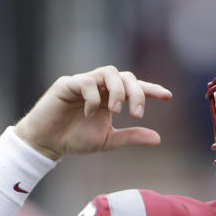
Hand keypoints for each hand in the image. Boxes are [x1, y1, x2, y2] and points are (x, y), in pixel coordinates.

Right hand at [14, 66, 172, 159]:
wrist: (47, 143)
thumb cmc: (75, 139)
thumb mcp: (108, 141)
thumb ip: (131, 137)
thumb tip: (158, 138)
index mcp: (111, 98)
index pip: (134, 87)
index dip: (151, 89)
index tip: (168, 96)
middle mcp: (100, 87)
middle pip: (125, 76)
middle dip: (136, 92)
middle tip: (136, 113)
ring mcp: (84, 82)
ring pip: (108, 72)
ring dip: (118, 90)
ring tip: (117, 111)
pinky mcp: (67, 84)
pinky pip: (86, 82)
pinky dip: (94, 97)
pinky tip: (90, 113)